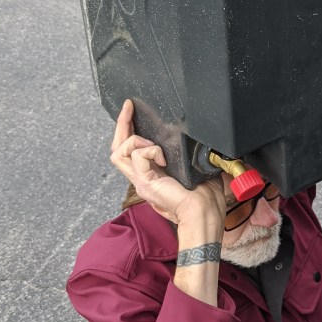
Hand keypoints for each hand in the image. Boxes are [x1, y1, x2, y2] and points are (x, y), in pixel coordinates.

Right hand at [110, 100, 225, 233]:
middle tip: (128, 108)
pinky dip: (150, 150)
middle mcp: (142, 177)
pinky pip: (138, 156)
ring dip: (134, 139)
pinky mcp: (145, 182)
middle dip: (121, 125)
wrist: (204, 214)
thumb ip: (186, 157)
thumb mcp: (194, 170)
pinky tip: (164, 158)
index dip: (128, 130)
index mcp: (151, 175)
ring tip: (152, 142)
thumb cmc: (204, 199)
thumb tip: (193, 142)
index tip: (133, 110)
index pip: (130, 150)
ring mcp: (141, 181)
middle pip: (117, 148)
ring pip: (119, 152)